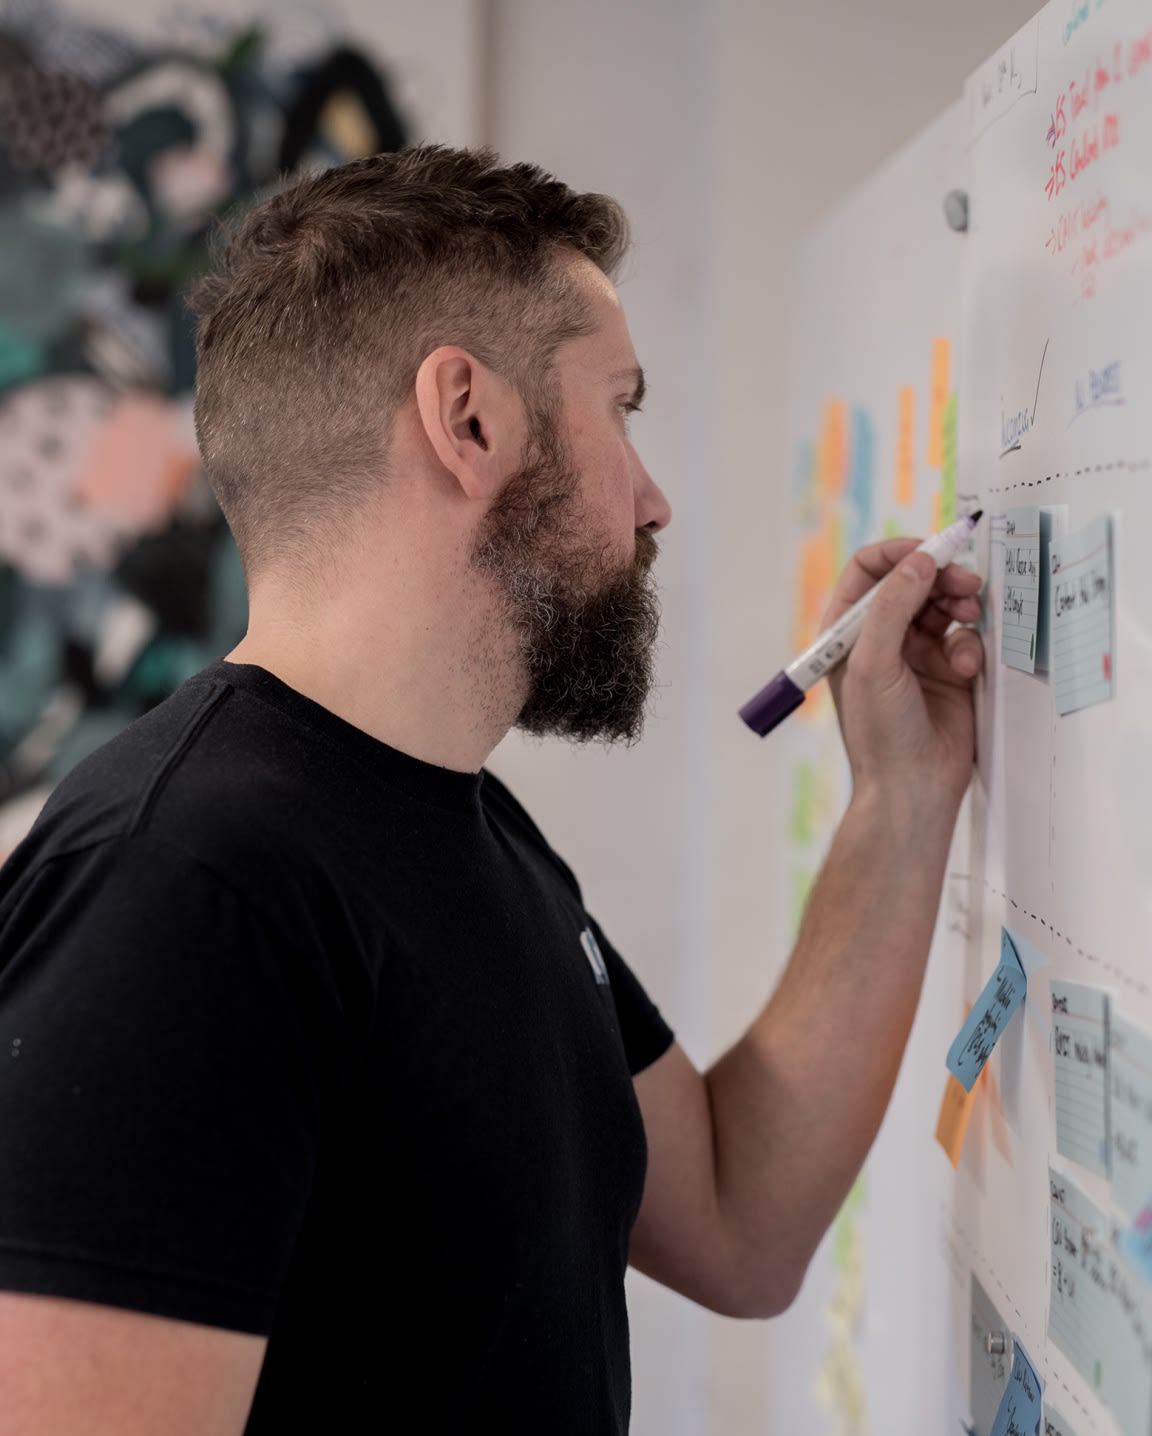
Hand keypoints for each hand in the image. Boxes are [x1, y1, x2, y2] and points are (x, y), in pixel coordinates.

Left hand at [823, 539, 983, 807]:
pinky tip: (967, 666)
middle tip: (965, 581)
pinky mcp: (949, 671)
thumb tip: (918, 562)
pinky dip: (970, 644)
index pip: (868, 571)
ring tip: (970, 613)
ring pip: (943, 606)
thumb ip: (893, 607)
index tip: (929, 552)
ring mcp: (916, 654)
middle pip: (913, 582)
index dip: (898, 554)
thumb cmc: (879, 733)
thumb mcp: (874, 663)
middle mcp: (880, 638)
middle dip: (940, 577)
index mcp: (848, 632)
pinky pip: (965, 638)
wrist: (912, 787)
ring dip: (959, 604)